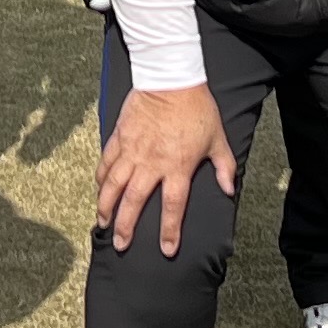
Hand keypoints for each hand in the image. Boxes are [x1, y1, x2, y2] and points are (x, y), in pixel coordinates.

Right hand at [94, 81, 233, 256]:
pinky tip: (98, 190)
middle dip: (125, 226)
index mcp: (178, 167)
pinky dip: (100, 178)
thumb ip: (224, 167)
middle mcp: (151, 163)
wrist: (171, 78)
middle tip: (120, 243)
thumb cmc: (197, 108)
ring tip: (102, 223)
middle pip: (134, 202)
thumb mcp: (217, 139)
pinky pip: (106, 162)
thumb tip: (229, 190)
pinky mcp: (119, 137)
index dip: (169, 231)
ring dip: (106, 206)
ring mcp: (132, 151)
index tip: (167, 250)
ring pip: (113, 185)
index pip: (173, 207)